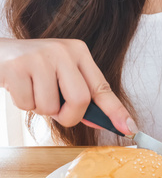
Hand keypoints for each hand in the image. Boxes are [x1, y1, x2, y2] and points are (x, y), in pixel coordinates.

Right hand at [0, 38, 137, 134]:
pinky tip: (18, 87)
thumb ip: (81, 95)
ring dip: (40, 109)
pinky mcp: (17, 67)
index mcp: (78, 52)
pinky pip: (28, 105)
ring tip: (32, 90)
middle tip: (56, 110)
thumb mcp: (61, 75)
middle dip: (68, 116)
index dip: (116, 110)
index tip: (129, 127)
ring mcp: (39, 57)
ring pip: (51, 107)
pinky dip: (23, 105)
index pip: (102, 87)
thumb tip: (101, 121)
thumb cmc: (34, 69)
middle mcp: (62, 51)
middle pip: (80, 100)